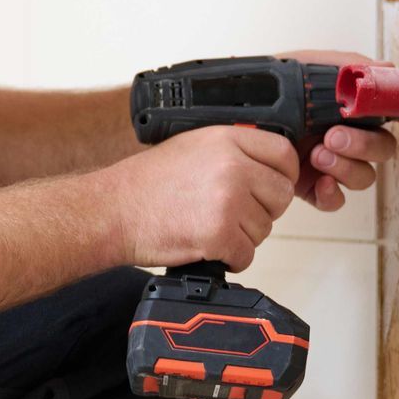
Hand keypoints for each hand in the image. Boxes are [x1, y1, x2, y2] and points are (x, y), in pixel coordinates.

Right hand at [103, 125, 300, 271]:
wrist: (114, 211)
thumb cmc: (147, 183)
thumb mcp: (194, 146)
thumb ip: (233, 150)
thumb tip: (268, 165)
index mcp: (227, 140)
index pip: (284, 155)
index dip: (280, 175)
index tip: (268, 187)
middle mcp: (232, 167)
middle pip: (281, 195)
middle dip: (263, 210)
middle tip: (232, 213)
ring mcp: (228, 201)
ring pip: (265, 229)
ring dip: (243, 236)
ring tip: (209, 226)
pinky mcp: (218, 235)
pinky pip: (247, 254)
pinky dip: (230, 258)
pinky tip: (207, 246)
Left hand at [278, 48, 398, 211]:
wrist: (231, 117)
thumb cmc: (266, 89)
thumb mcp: (307, 66)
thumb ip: (349, 67)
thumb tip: (387, 69)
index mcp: (347, 108)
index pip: (387, 114)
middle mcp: (343, 136)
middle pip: (382, 148)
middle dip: (364, 144)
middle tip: (335, 136)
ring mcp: (328, 163)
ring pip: (364, 175)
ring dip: (347, 166)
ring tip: (317, 153)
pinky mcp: (310, 187)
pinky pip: (336, 199)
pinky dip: (333, 193)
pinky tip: (320, 182)